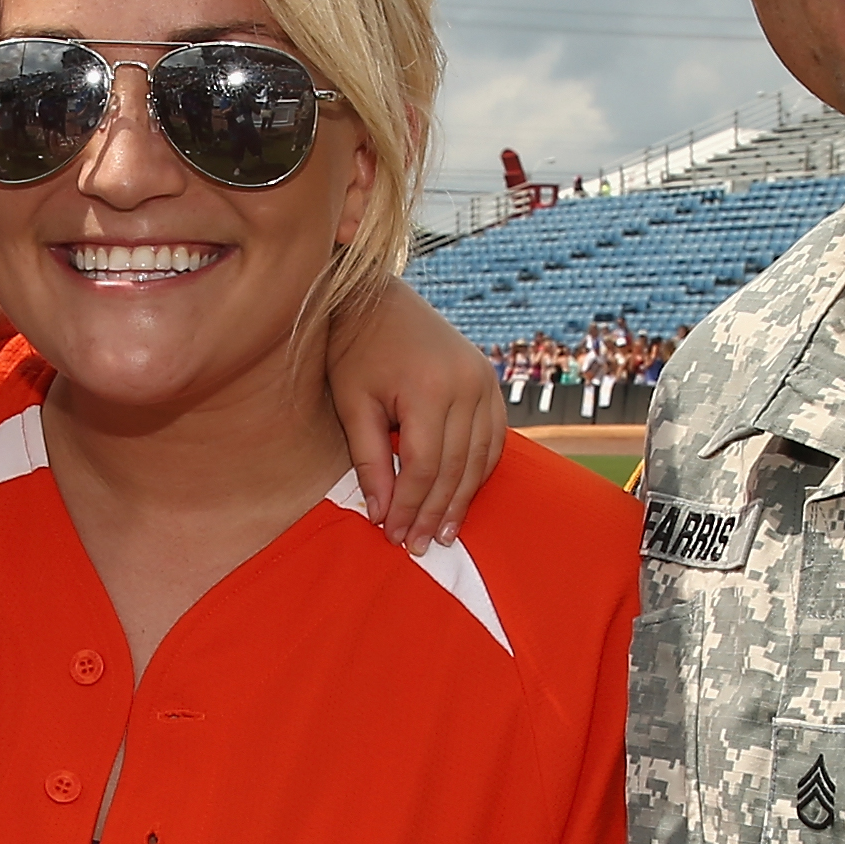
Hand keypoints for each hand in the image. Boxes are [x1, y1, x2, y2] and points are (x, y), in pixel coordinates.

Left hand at [327, 281, 509, 546]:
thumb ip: (369, 460)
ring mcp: (485, 381)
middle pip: (454, 467)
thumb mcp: (352, 403)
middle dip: (435, 512)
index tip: (393, 536)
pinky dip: (478, 471)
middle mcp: (467, 385)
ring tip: (444, 534)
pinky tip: (462, 496)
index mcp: (430, 389)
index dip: (409, 507)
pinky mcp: (490, 380)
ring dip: (461, 500)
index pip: (422, 466)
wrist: (378, 297)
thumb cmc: (355, 349)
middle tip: (419, 546)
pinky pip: (492, 438)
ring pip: (479, 458)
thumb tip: (382, 513)